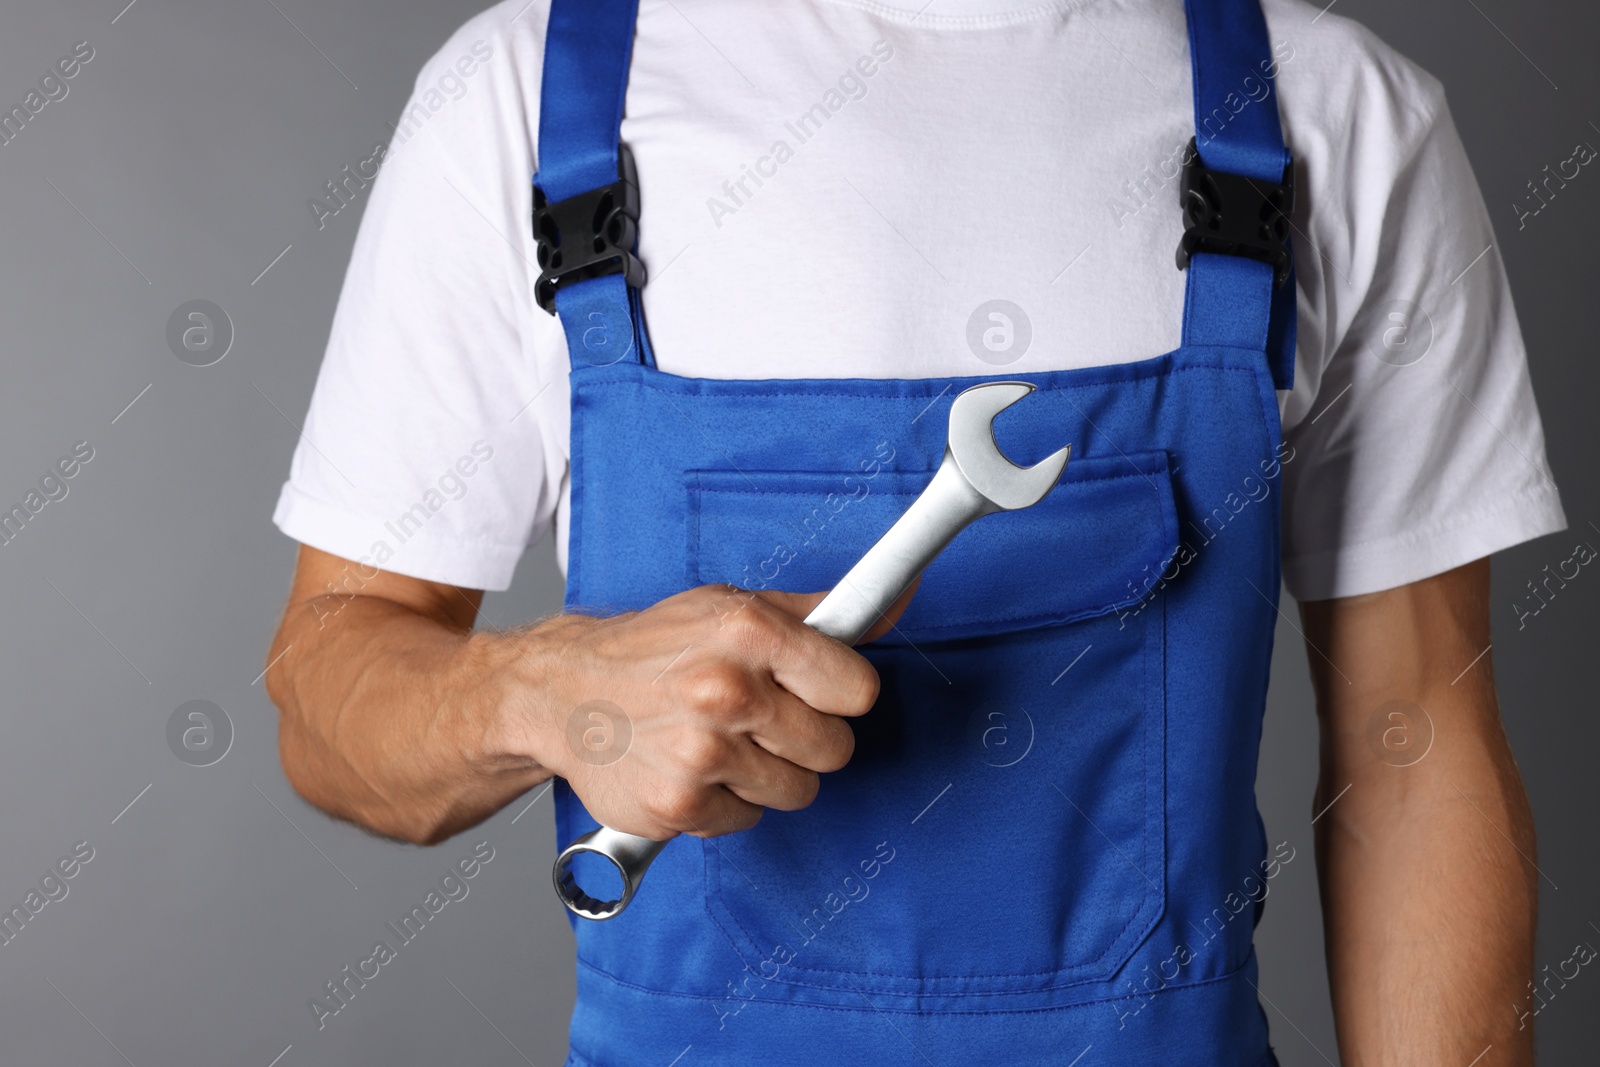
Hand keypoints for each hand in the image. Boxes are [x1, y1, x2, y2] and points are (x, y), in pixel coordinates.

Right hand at [521, 582, 915, 840]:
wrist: (563, 694)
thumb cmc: (654, 649)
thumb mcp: (732, 609)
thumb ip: (818, 613)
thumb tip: (893, 598)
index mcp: (748, 633)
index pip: (856, 689)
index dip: (839, 693)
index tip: (815, 690)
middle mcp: (726, 691)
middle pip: (835, 748)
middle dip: (805, 737)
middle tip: (760, 718)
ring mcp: (702, 753)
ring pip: (798, 790)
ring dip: (768, 774)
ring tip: (722, 742)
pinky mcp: (680, 805)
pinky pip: (749, 819)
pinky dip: (727, 803)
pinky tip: (693, 769)